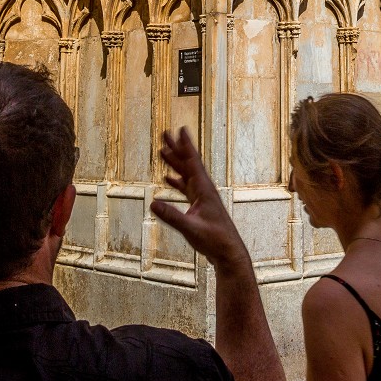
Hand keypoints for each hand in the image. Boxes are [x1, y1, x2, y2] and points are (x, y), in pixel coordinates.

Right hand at [151, 128, 248, 271]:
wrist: (228, 252)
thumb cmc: (214, 240)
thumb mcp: (191, 229)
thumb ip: (172, 216)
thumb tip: (152, 204)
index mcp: (204, 190)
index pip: (193, 162)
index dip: (185, 146)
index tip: (181, 129)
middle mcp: (204, 189)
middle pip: (188, 164)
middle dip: (176, 148)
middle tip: (165, 133)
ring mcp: (202, 197)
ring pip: (186, 175)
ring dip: (175, 163)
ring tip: (163, 152)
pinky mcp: (200, 206)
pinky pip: (186, 188)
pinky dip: (176, 182)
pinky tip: (167, 179)